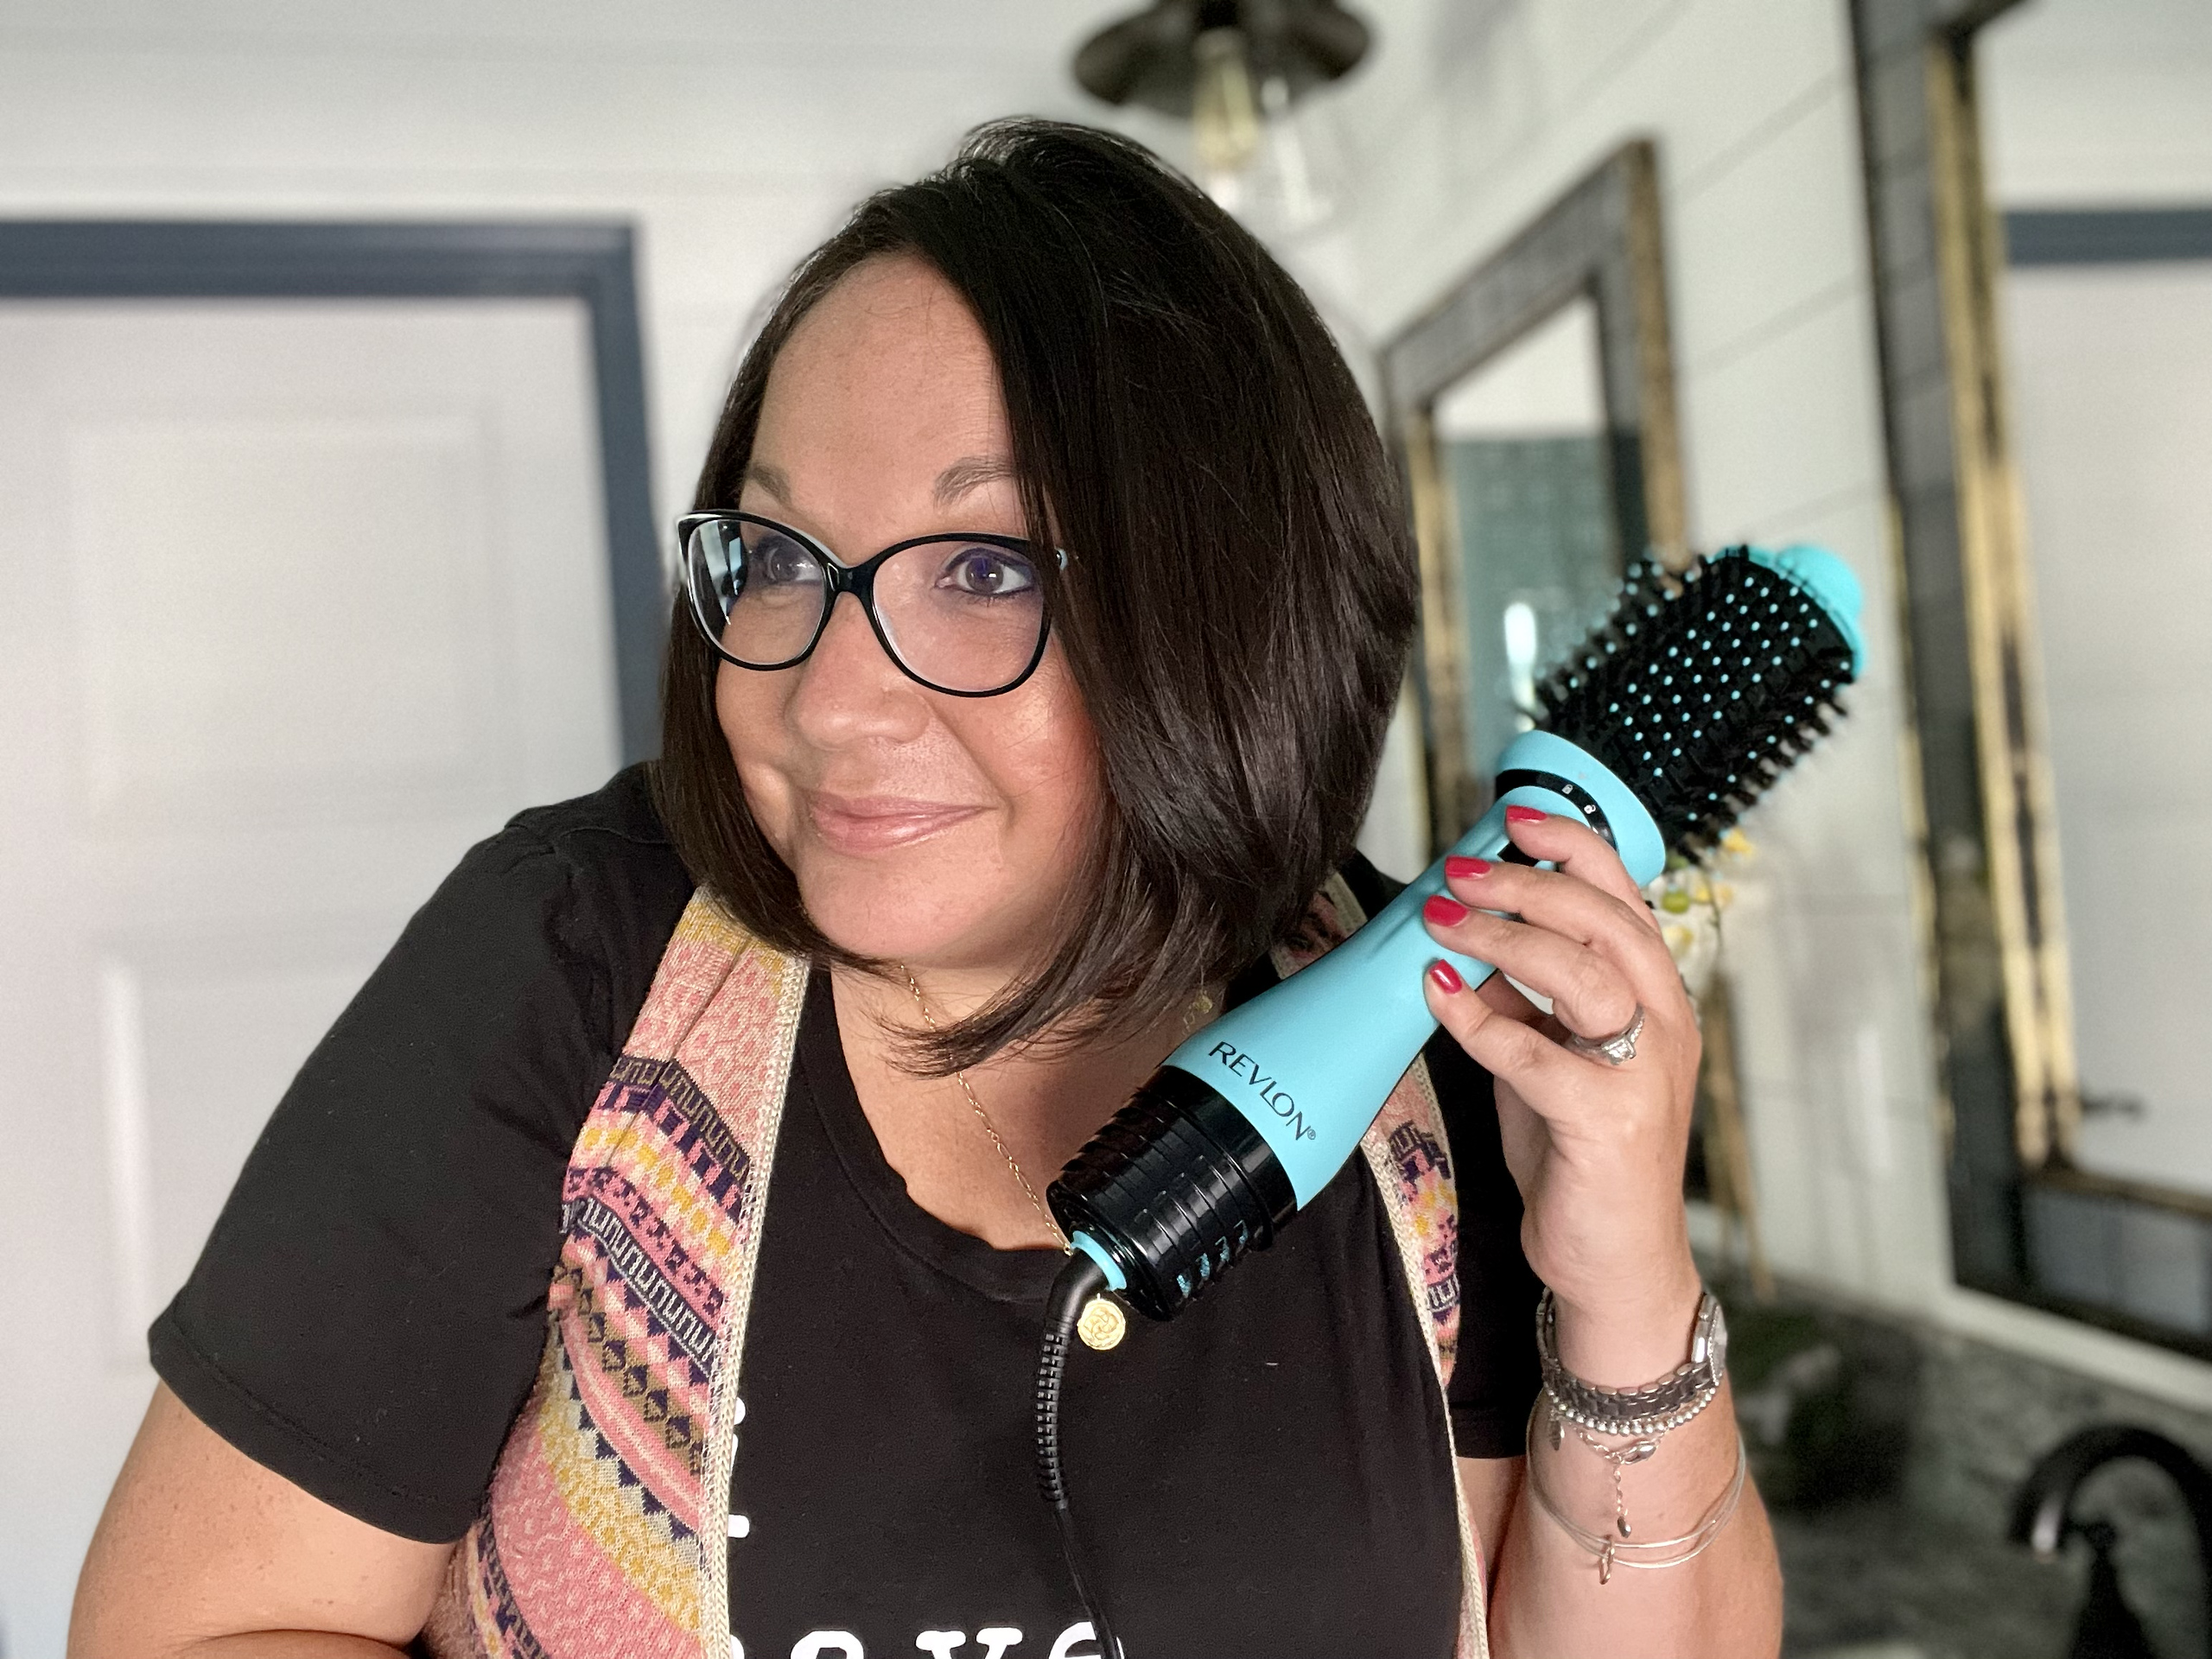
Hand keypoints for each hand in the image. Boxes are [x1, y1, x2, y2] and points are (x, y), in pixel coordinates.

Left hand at [1420, 807, 1703, 1386]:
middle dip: (1529, 883)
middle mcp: (1664, 1025)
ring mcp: (1643, 1073)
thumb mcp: (1545, 1059)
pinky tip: (1437, 993)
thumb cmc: (1581, 1153)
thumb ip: (1518, 1002)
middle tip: (1460, 867)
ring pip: (1583, 974)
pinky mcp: (1608, 1122)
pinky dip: (1479, 1017)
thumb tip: (1459, 942)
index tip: (1517, 814)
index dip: (1575, 846)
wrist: (1613, 1260)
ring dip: (1504, 936)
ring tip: (1442, 917)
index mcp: (1656, 998)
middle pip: (1607, 923)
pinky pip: (1535, 1053)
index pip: (1626, 898)